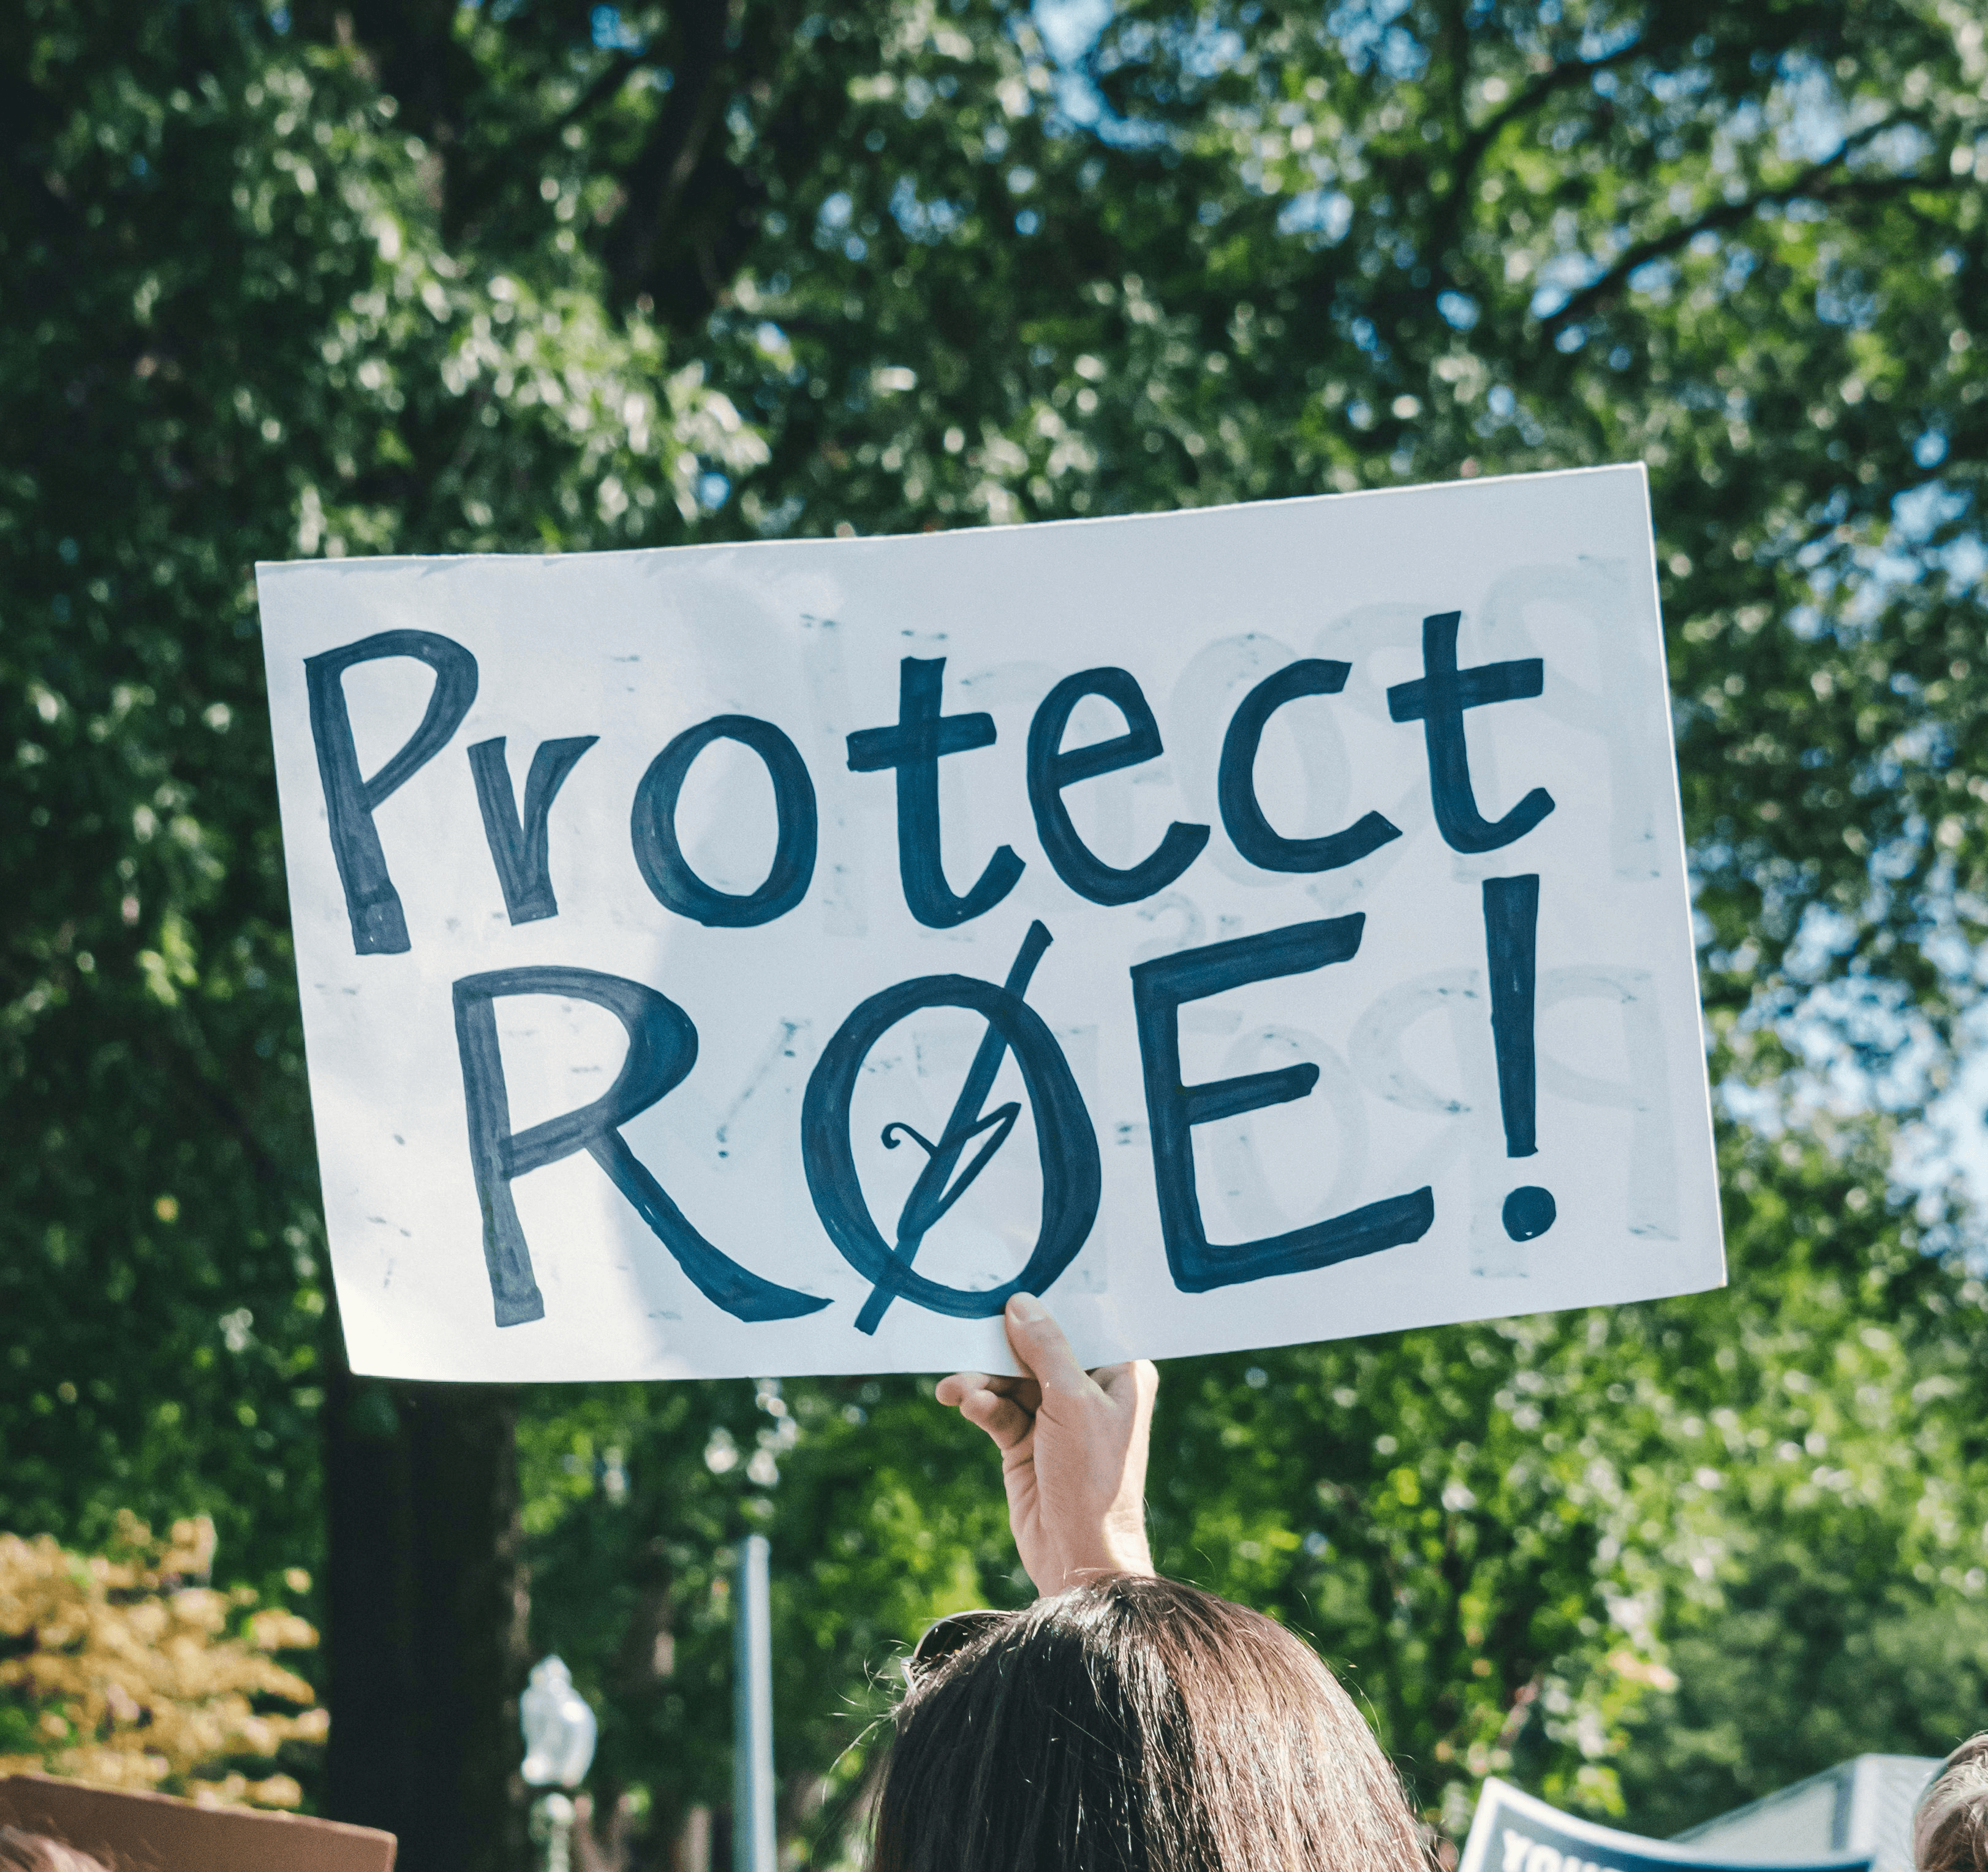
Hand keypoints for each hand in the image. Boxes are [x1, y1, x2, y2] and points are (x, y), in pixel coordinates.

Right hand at [936, 1293, 1157, 1597]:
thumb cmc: (1094, 1479)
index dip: (1045, 1305)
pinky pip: (997, 1408)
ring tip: (955, 1388)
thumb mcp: (1072, 1402)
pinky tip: (965, 1403)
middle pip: (1037, 1348)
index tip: (1007, 1281)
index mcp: (1119, 1373)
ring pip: (1010, 1378)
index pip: (1080, 1323)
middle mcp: (1090, 1390)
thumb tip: (1019, 1302)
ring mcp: (1056, 1417)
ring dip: (981, 1379)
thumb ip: (1045, 1348)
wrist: (1079, 1557)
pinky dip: (980, 1403)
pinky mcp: (1026, 1442)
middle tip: (963, 1331)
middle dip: (999, 1344)